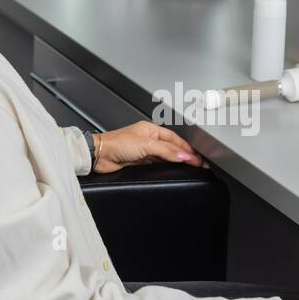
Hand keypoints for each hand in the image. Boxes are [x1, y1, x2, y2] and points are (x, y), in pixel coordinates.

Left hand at [93, 120, 208, 173]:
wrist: (100, 156)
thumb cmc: (116, 143)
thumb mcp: (146, 145)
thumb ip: (166, 151)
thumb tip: (183, 155)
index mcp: (150, 129)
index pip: (174, 139)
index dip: (187, 148)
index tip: (198, 157)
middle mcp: (148, 138)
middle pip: (171, 147)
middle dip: (185, 155)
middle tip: (198, 163)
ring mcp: (144, 150)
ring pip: (165, 156)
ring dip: (176, 161)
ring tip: (189, 167)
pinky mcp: (139, 161)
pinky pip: (157, 164)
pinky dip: (166, 167)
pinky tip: (172, 170)